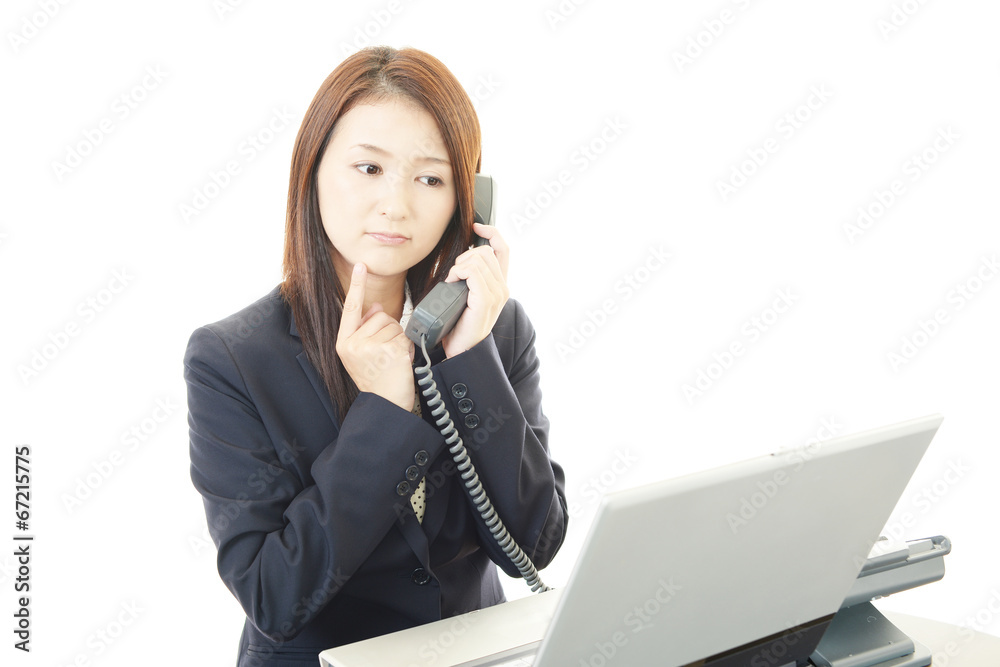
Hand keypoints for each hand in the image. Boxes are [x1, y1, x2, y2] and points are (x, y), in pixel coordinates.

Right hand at [336, 263, 414, 410]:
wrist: (385, 405)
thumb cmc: (376, 380)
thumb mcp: (363, 354)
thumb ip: (367, 329)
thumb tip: (376, 306)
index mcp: (344, 342)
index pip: (351, 308)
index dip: (356, 286)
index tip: (360, 265)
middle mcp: (353, 344)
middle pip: (380, 316)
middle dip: (389, 330)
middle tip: (386, 354)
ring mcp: (370, 348)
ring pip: (395, 325)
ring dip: (399, 340)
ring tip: (392, 360)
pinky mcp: (388, 352)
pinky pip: (404, 337)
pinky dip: (407, 348)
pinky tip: (400, 363)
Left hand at [441, 222, 509, 357]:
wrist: (462, 350)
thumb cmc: (460, 325)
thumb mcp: (466, 295)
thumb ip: (470, 278)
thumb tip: (461, 259)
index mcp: (500, 285)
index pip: (503, 249)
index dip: (492, 233)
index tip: (476, 227)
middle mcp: (502, 288)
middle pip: (485, 251)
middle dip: (465, 256)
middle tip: (454, 274)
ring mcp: (496, 294)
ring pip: (478, 259)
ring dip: (459, 265)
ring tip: (452, 280)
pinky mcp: (486, 300)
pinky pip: (472, 271)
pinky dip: (458, 272)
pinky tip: (452, 282)